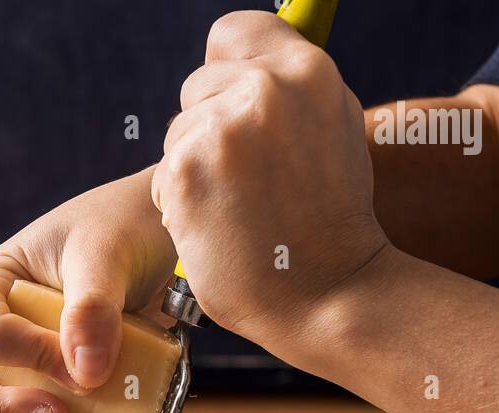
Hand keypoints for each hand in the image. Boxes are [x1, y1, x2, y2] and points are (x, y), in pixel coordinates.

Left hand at [151, 11, 388, 368]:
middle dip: (210, 131)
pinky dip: (181, 205)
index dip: (225, 70)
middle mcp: (265, 87)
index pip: (233, 32)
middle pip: (198, 86)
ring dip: (195, 171)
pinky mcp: (188, 171)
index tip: (234, 109)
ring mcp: (223, 128)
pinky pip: (163, 176)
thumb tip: (251, 64)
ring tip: (238, 212)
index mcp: (307, 69)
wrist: (330, 294)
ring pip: (177, 134)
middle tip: (248, 186)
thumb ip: (292, 93)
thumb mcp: (335, 131)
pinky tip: (219, 231)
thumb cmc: (333, 225)